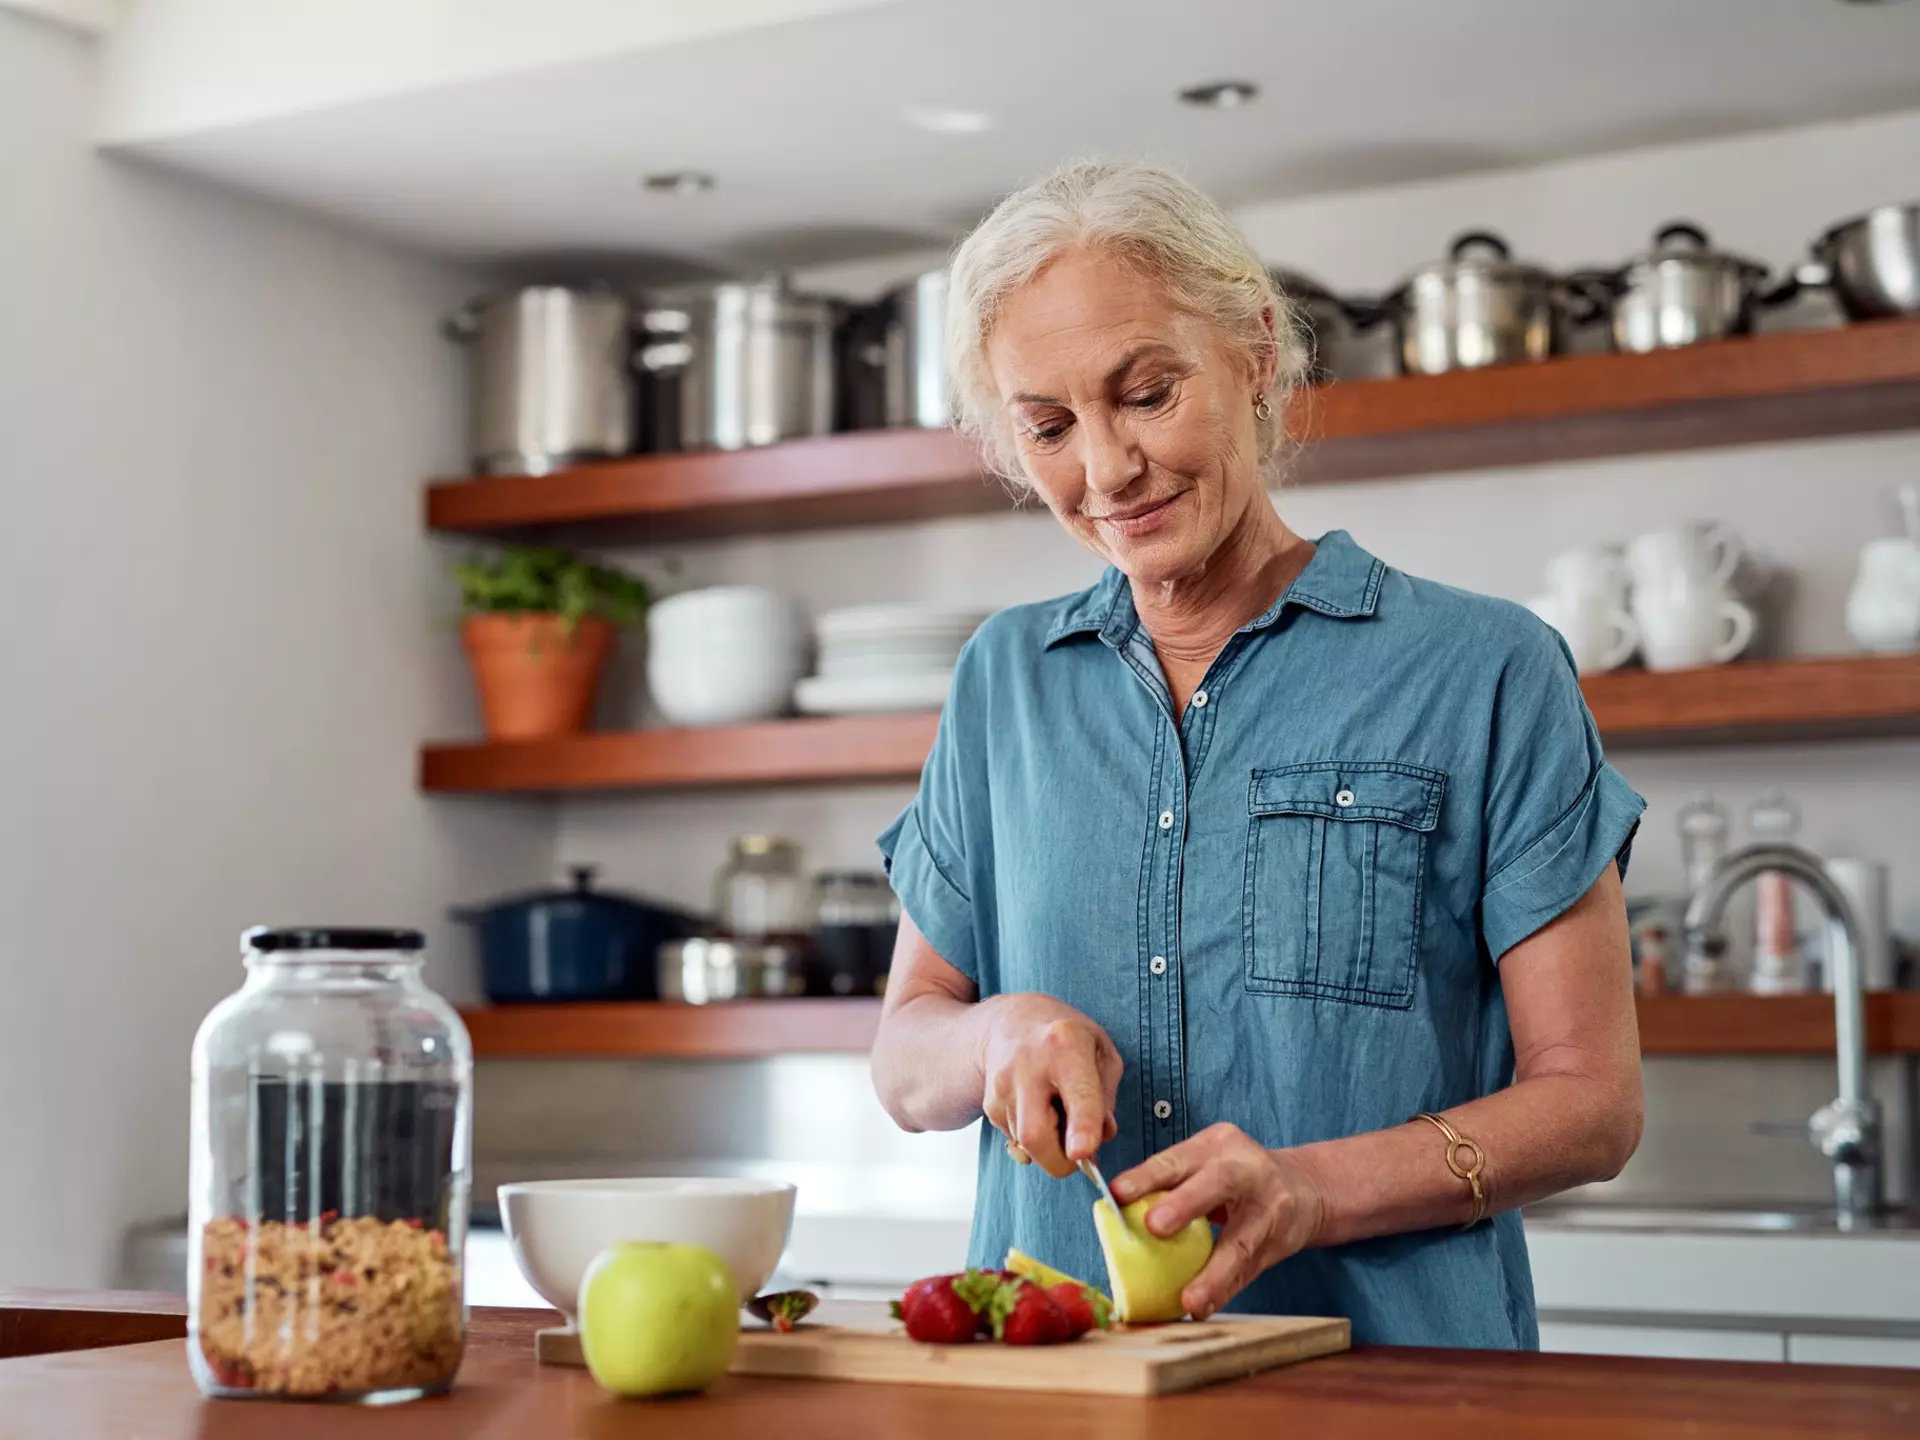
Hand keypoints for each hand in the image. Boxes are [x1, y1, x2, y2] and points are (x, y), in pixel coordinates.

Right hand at [979, 993, 1121, 1178]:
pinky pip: (1015, 1139)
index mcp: (1066, 1044)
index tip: (1082, 1151)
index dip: (1082, 1128)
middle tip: (1078, 1154)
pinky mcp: (989, 1104)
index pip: (1077, 1094)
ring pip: (1025, 1143)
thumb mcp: (1101, 1051)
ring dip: (1049, 1146)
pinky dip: (1033, 1139)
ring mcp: (1002, 1085)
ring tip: (1059, 1115)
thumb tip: (1101, 1138)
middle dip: (1060, 1161)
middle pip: (1035, 1134)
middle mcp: (1029, 1065)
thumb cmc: (1066, 1037)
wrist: (1010, 1021)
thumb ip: (1107, 1097)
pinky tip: (1039, 1110)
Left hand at [1109, 1123, 1325, 1318]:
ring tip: (1189, 1301)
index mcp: (1217, 1145)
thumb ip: (1171, 1182)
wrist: (1305, 1187)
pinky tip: (1205, 1308)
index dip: (1147, 1176)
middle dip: (1185, 1204)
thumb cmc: (1237, 1175)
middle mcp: (1246, 1170)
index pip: (1177, 1158)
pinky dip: (1224, 1291)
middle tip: (1154, 1227)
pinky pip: (1248, 1270)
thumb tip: (1116, 1210)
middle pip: (1217, 1183)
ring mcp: (1269, 1207)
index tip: (1117, 1193)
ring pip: (1240, 1242)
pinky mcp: (1279, 1242)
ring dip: (1213, 1274)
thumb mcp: (1208, 1161)